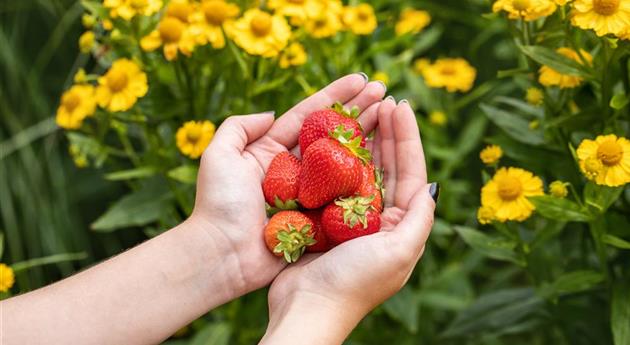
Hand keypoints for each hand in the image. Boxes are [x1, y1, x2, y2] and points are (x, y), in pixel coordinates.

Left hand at [189, 74, 385, 294]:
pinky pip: (345, 194)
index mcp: (270, 151)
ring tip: (392, 116)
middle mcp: (294, 169)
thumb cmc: (218, 205)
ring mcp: (308, 193)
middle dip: (359, 112)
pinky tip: (386, 161)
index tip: (361, 80)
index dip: (336, 96)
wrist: (222, 255)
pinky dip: (365, 178)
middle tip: (385, 93)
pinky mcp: (318, 217)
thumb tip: (271, 113)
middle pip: (332, 134)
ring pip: (343, 160)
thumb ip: (239, 127)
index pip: (309, 116)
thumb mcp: (219, 156)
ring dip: (368, 138)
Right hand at [261, 97, 436, 344]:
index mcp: (401, 226)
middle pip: (388, 166)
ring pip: (361, 170)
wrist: (307, 308)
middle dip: (388, 133)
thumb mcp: (398, 252)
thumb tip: (433, 185)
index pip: (411, 172)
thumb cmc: (354, 282)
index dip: (408, 138)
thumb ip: (419, 219)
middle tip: (383, 100)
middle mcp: (379, 219)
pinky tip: (332, 137)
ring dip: (364, 140)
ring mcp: (350, 218)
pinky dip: (335, 158)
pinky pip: (333, 181)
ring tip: (363, 110)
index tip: (401, 106)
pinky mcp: (324, 219)